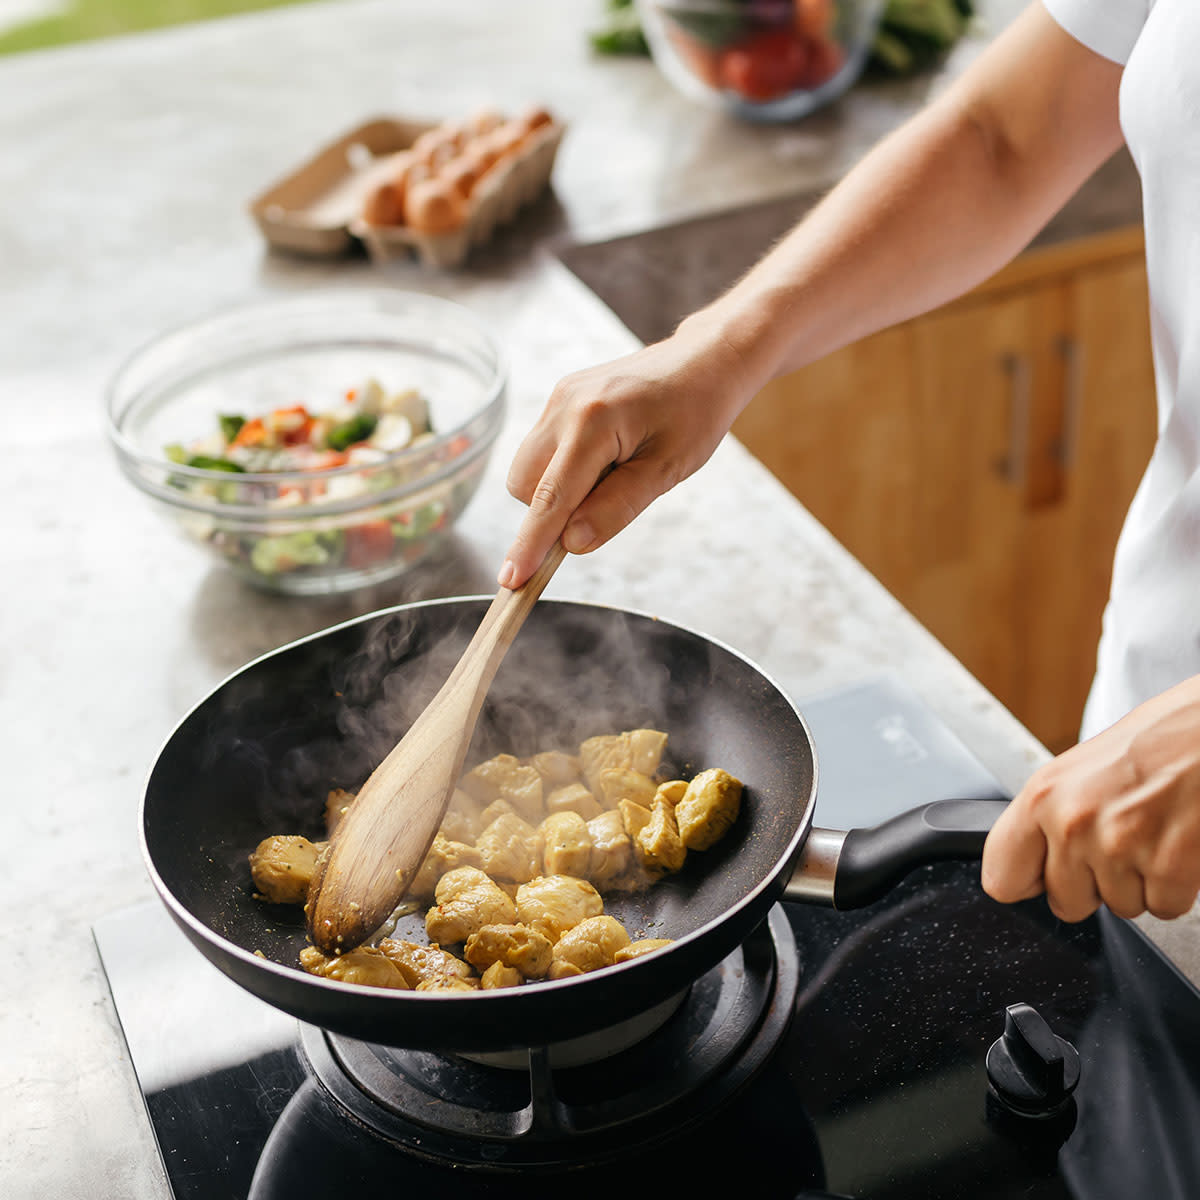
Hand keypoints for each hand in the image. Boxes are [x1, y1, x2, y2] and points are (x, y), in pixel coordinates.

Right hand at [498, 321, 758, 588]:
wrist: (704, 362)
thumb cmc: (695, 414)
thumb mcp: (667, 470)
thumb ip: (617, 508)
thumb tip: (571, 545)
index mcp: (593, 422)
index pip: (551, 497)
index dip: (531, 544)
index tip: (512, 581)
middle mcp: (564, 405)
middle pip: (525, 486)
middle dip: (550, 511)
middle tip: (610, 497)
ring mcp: (558, 397)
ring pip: (528, 469)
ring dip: (557, 490)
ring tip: (614, 471)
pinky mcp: (560, 398)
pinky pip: (542, 450)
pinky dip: (564, 469)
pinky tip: (605, 457)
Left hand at [982, 674, 1199, 921]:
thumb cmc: (1157, 741)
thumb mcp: (1079, 769)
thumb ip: (1050, 817)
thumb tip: (1033, 867)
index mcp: (1042, 796)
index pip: (1001, 877)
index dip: (1028, 883)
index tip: (1043, 877)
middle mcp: (1073, 823)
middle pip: (1065, 903)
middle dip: (1093, 884)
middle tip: (1118, 842)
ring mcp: (1120, 847)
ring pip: (1120, 907)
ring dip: (1139, 882)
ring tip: (1152, 833)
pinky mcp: (1169, 867)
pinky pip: (1164, 908)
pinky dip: (1176, 887)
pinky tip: (1177, 845)